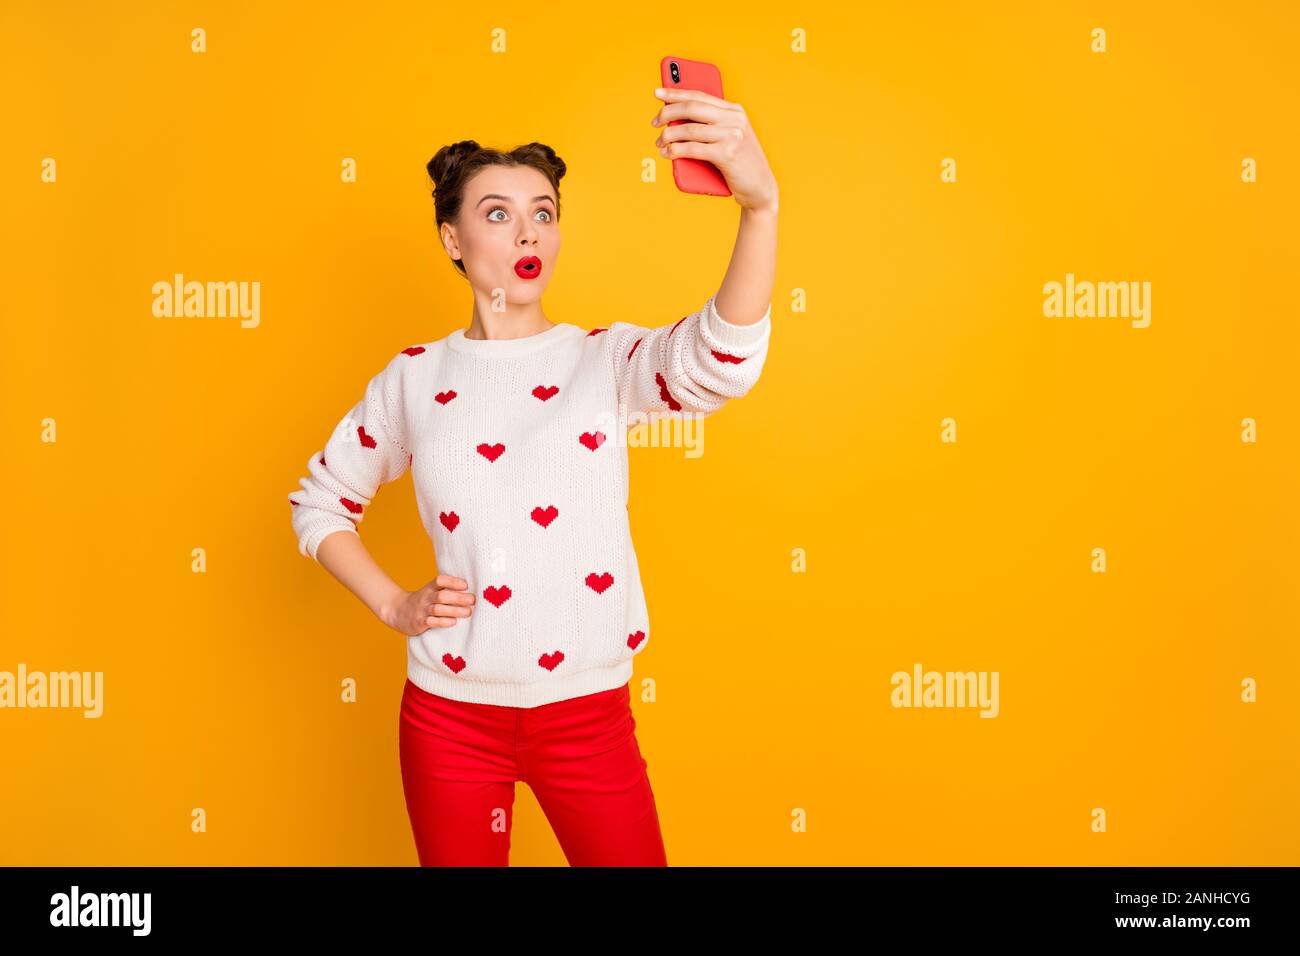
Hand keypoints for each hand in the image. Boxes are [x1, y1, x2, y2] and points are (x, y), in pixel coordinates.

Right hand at [379, 574, 474, 635]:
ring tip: (468, 612)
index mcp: (429, 588)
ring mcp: (422, 610)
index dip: (452, 582)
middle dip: (459, 598)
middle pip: (442, 596)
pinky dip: (443, 622)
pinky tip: (453, 622)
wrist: (396, 611)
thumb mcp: (429, 591)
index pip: (440, 580)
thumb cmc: (421, 601)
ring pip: (438, 609)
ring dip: (455, 610)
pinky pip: (432, 622)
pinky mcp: (419, 622)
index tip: (465, 585)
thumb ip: (445, 590)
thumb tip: (470, 591)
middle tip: (473, 600)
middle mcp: (426, 598)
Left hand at [651, 86, 777, 213]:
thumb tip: (676, 120)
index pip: (700, 95)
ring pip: (689, 130)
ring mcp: (732, 136)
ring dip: (668, 135)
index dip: (676, 93)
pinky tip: (667, 153)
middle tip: (655, 123)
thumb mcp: (730, 138)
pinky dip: (676, 150)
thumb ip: (712, 126)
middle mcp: (734, 119)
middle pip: (692, 108)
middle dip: (668, 113)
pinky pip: (693, 149)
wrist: (761, 189)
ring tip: (659, 143)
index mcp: (734, 110)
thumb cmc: (739, 164)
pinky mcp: (727, 154)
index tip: (658, 93)